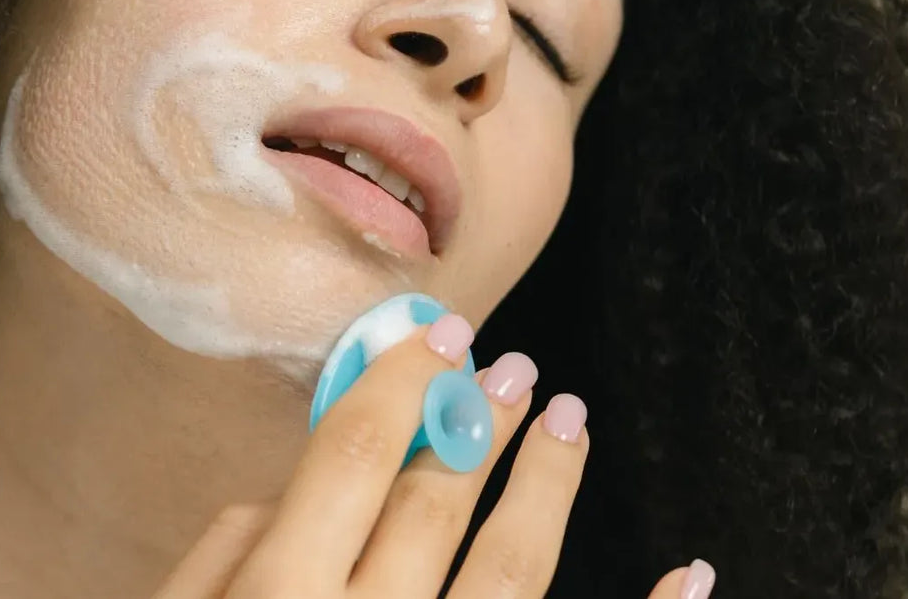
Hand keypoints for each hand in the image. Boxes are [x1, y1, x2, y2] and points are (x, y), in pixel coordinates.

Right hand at [151, 313, 716, 597]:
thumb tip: (282, 492)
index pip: (350, 458)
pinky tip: (692, 578)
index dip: (400, 382)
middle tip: (509, 370)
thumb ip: (215, 567)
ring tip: (567, 422)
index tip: (436, 333)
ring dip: (546, 487)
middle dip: (473, 424)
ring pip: (512, 574)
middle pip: (431, 502)